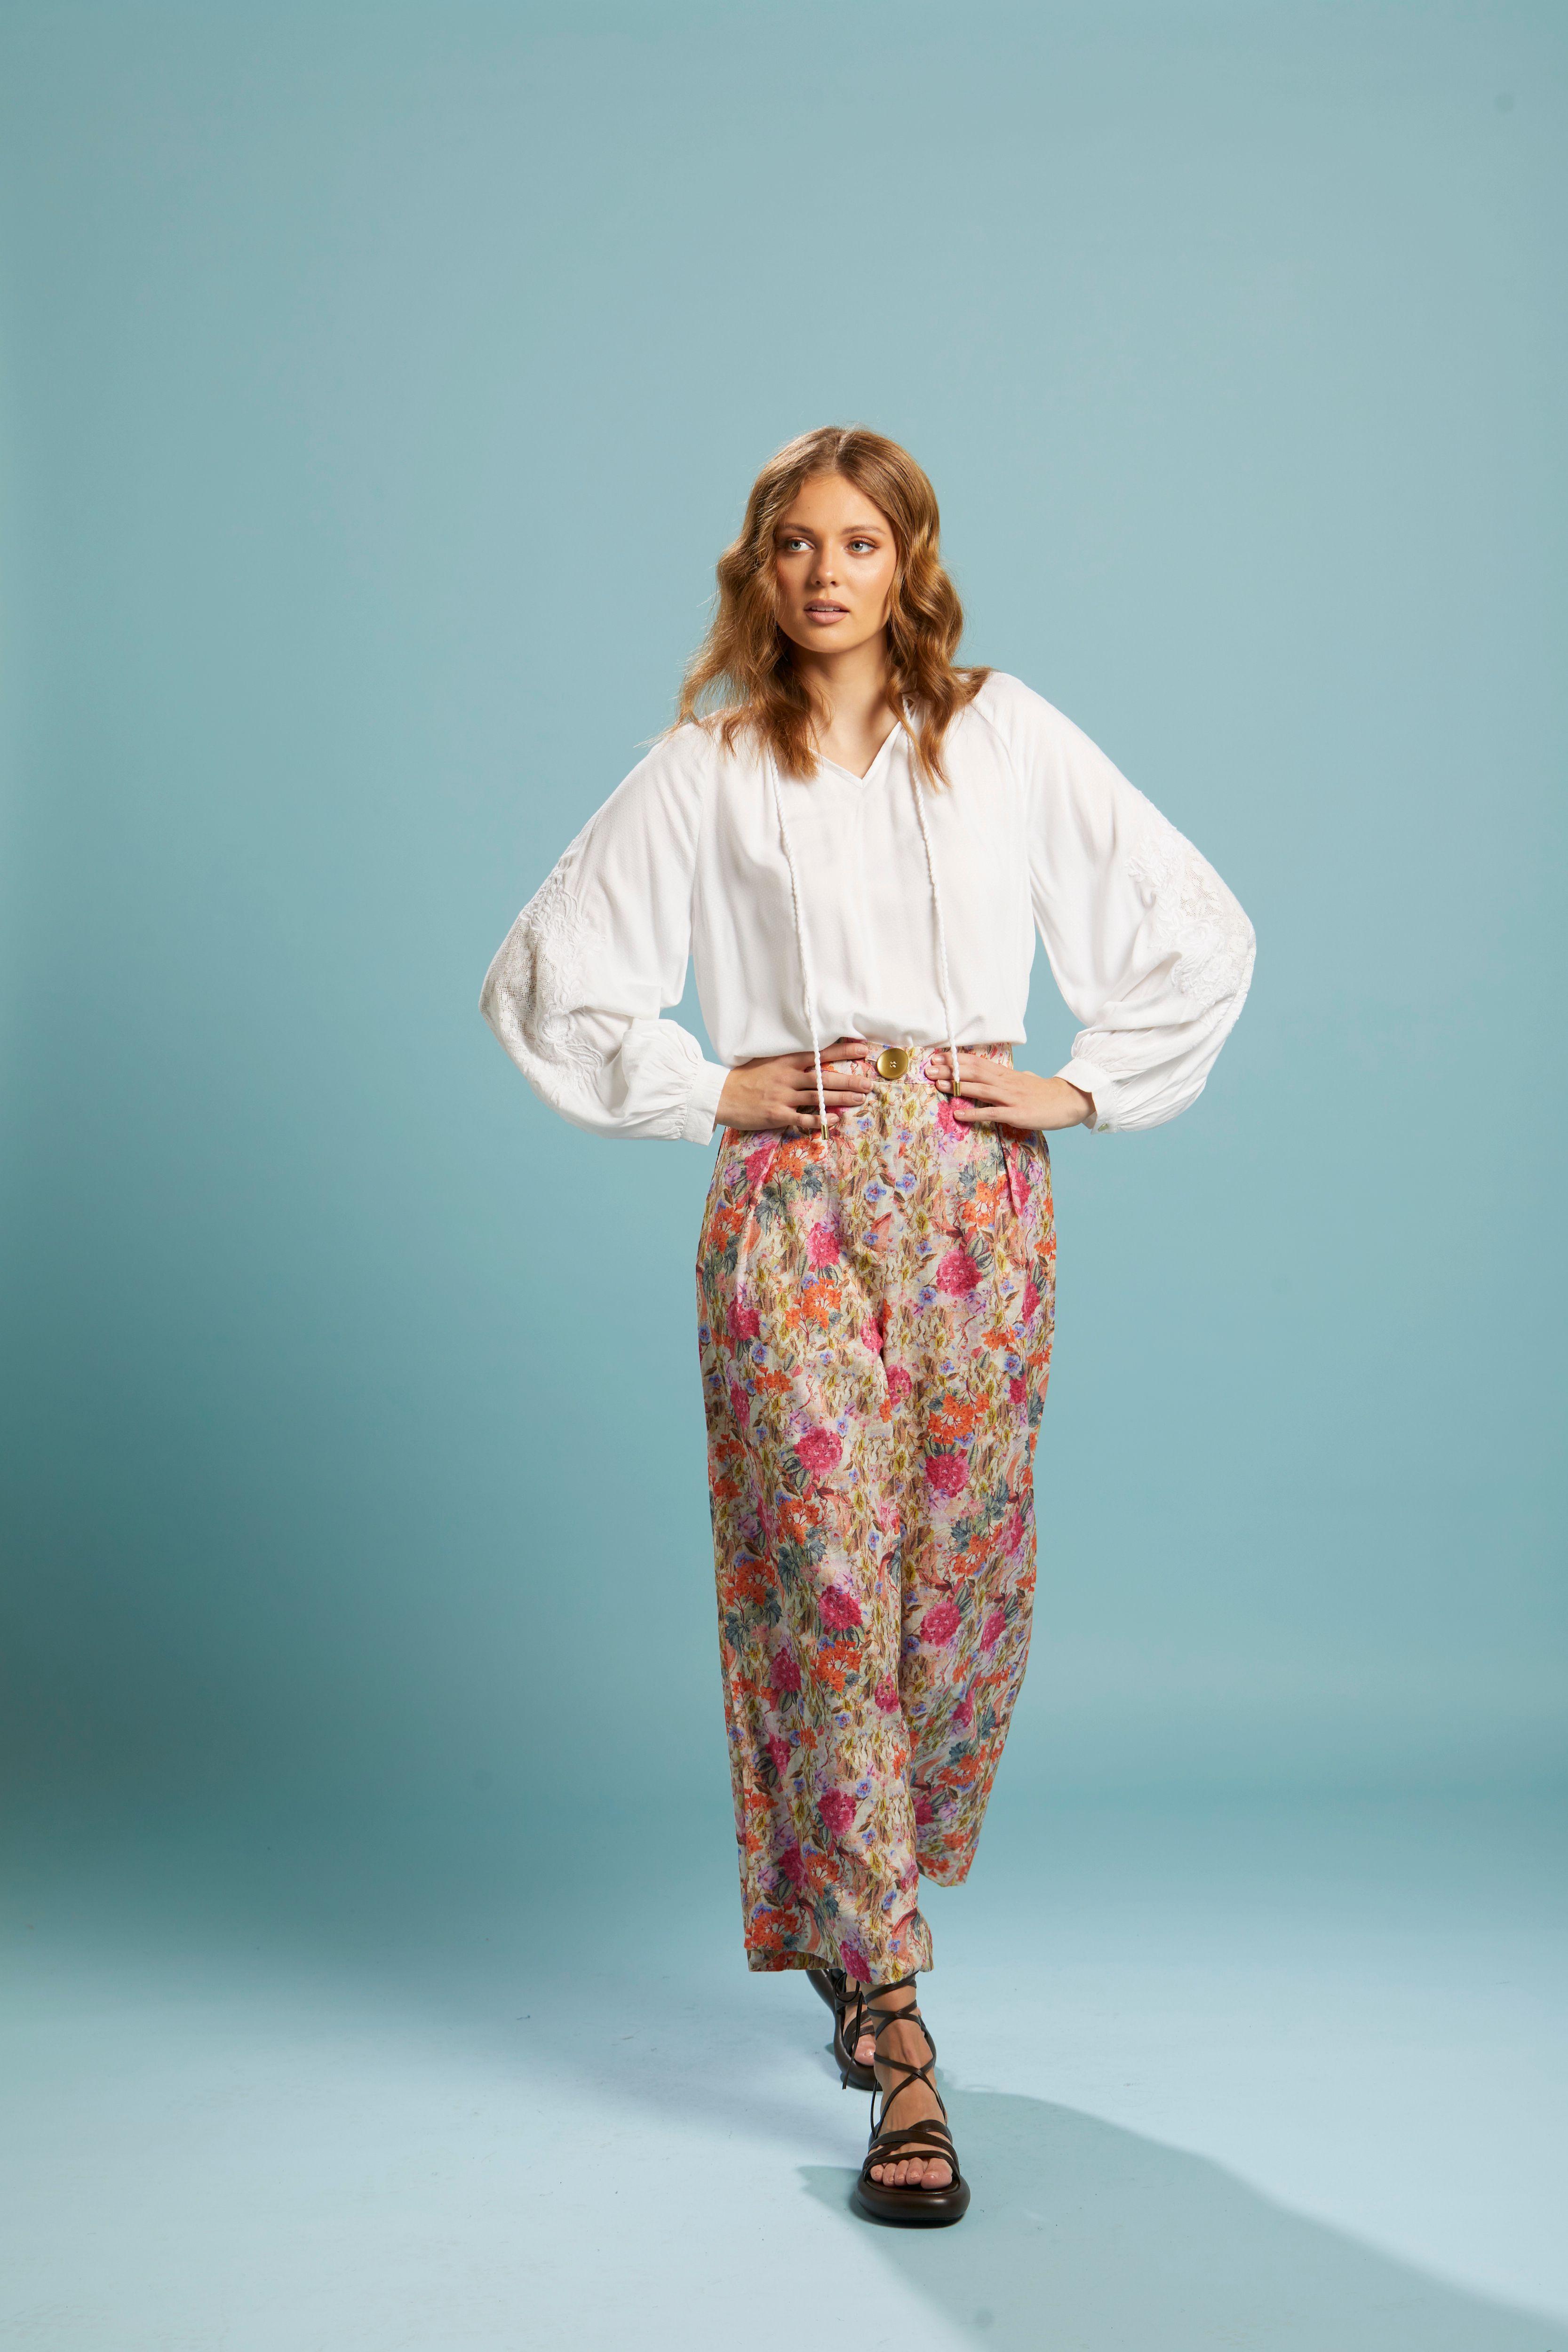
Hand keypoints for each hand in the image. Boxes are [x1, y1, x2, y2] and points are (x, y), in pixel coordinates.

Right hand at [715, 1038, 876, 1133]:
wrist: (720, 1095)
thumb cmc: (744, 1078)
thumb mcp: (766, 1061)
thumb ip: (788, 1060)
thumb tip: (811, 1057)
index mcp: (785, 1061)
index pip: (819, 1053)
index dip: (843, 1050)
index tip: (862, 1049)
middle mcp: (787, 1077)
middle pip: (825, 1077)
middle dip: (850, 1080)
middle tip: (869, 1083)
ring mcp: (783, 1096)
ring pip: (820, 1096)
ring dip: (843, 1098)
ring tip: (861, 1099)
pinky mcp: (778, 1115)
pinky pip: (804, 1118)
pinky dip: (821, 1119)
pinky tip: (835, 1119)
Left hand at [932, 1051, 1093, 1131]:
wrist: (1069, 1101)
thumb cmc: (1046, 1093)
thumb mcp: (1026, 1080)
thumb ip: (1010, 1078)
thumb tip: (1001, 1076)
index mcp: (1006, 1074)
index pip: (977, 1063)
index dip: (957, 1060)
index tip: (938, 1057)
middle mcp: (1006, 1082)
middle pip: (973, 1072)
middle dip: (950, 1070)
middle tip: (929, 1068)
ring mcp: (1011, 1098)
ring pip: (979, 1089)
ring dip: (956, 1087)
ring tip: (937, 1085)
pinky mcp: (1016, 1113)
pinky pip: (991, 1113)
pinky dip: (973, 1114)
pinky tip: (958, 1115)